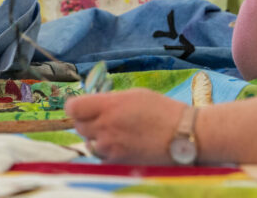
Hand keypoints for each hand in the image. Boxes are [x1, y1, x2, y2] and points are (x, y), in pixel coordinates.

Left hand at [66, 89, 184, 163]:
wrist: (184, 135)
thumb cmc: (162, 110)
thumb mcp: (134, 95)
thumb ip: (109, 101)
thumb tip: (92, 104)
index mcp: (109, 105)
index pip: (73, 108)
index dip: (76, 107)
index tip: (83, 107)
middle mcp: (106, 126)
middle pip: (79, 126)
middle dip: (88, 122)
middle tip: (104, 119)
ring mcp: (111, 146)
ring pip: (90, 142)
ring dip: (98, 138)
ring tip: (118, 133)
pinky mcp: (118, 162)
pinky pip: (102, 156)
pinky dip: (108, 151)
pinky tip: (124, 144)